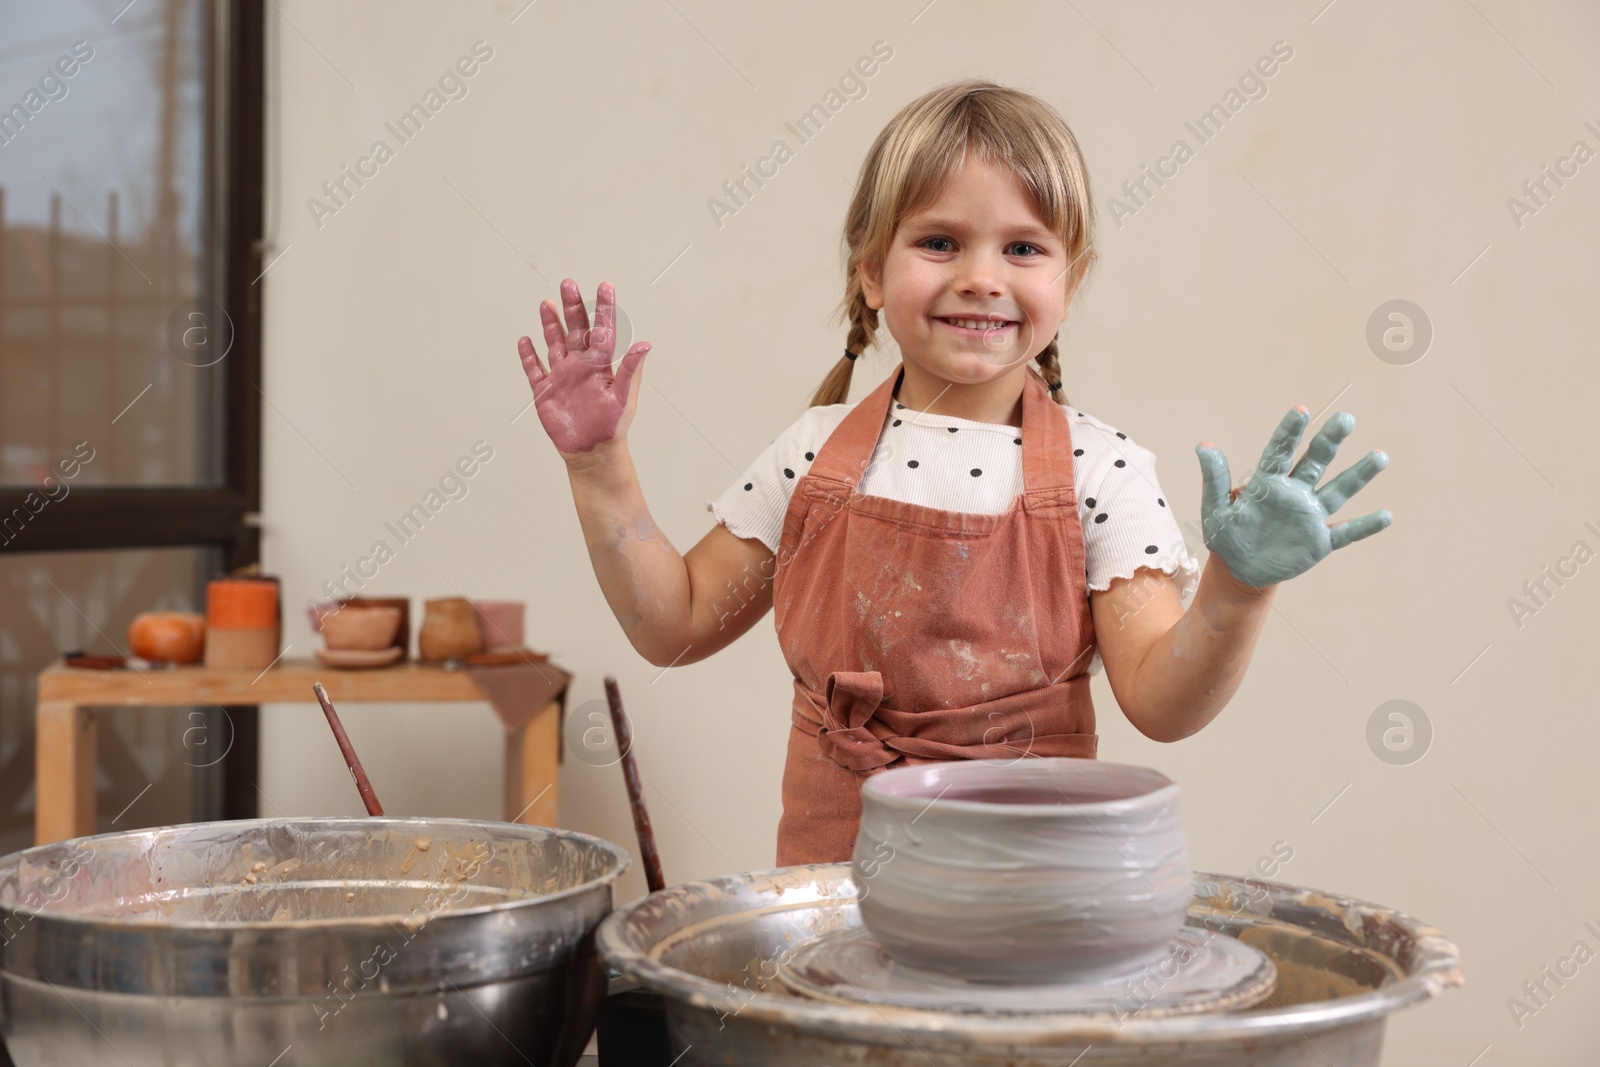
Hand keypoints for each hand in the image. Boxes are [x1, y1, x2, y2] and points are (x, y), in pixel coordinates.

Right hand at [517, 279, 651, 455]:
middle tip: (568, 283)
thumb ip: (630, 370)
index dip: (603, 309)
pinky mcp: (545, 392)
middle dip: (572, 307)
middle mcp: (581, 366)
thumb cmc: (613, 426)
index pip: (602, 330)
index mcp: (600, 365)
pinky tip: (525, 340)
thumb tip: (646, 345)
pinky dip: (529, 356)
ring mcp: (562, 377)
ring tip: (547, 303)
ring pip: (554, 344)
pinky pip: (534, 370)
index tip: (605, 286)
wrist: (593, 453)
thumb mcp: (623, 397)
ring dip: (550, 325)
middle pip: (575, 330)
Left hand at [1196, 406, 1390, 587]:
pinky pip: (1346, 533)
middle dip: (1330, 441)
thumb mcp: (1215, 511)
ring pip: (1338, 491)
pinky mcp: (1319, 541)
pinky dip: (1364, 526)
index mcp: (1268, 483)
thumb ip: (1215, 480)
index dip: (1290, 432)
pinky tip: (1386, 516)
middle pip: (1316, 462)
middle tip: (1346, 419)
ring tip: (1380, 455)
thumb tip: (1204, 446)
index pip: (1281, 452)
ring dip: (1359, 475)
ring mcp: (1310, 516)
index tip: (1300, 410)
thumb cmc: (1227, 536)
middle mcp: (1294, 493)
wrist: (1240, 570)